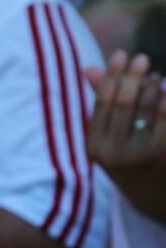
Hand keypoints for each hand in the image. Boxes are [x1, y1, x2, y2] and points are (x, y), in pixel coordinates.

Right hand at [86, 51, 165, 222]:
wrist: (151, 193)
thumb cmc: (127, 157)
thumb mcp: (108, 136)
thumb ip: (101, 102)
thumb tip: (88, 68)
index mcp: (95, 147)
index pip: (102, 104)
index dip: (112, 76)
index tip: (120, 54)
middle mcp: (114, 152)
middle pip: (124, 101)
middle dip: (133, 76)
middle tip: (142, 59)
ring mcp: (140, 153)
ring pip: (148, 104)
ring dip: (154, 86)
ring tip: (155, 82)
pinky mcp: (162, 150)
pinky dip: (165, 98)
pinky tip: (163, 94)